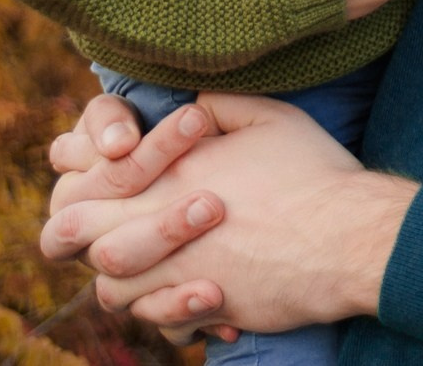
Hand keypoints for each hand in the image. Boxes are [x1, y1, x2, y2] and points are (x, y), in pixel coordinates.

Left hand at [52, 92, 415, 333]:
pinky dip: (167, 314)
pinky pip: (160, 321)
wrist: (347, 237)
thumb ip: (221, 104)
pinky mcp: (206, 306)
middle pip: (75, 237)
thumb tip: (195, 100)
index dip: (78, 187)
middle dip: (76, 237)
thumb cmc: (313, 174)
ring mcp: (180, 270)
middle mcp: (162, 222)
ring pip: (108, 288)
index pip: (86, 184)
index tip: (97, 186)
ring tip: (153, 269)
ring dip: (122, 280)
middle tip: (97, 235)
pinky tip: (198, 298)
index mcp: (170, 172)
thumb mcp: (269, 117)